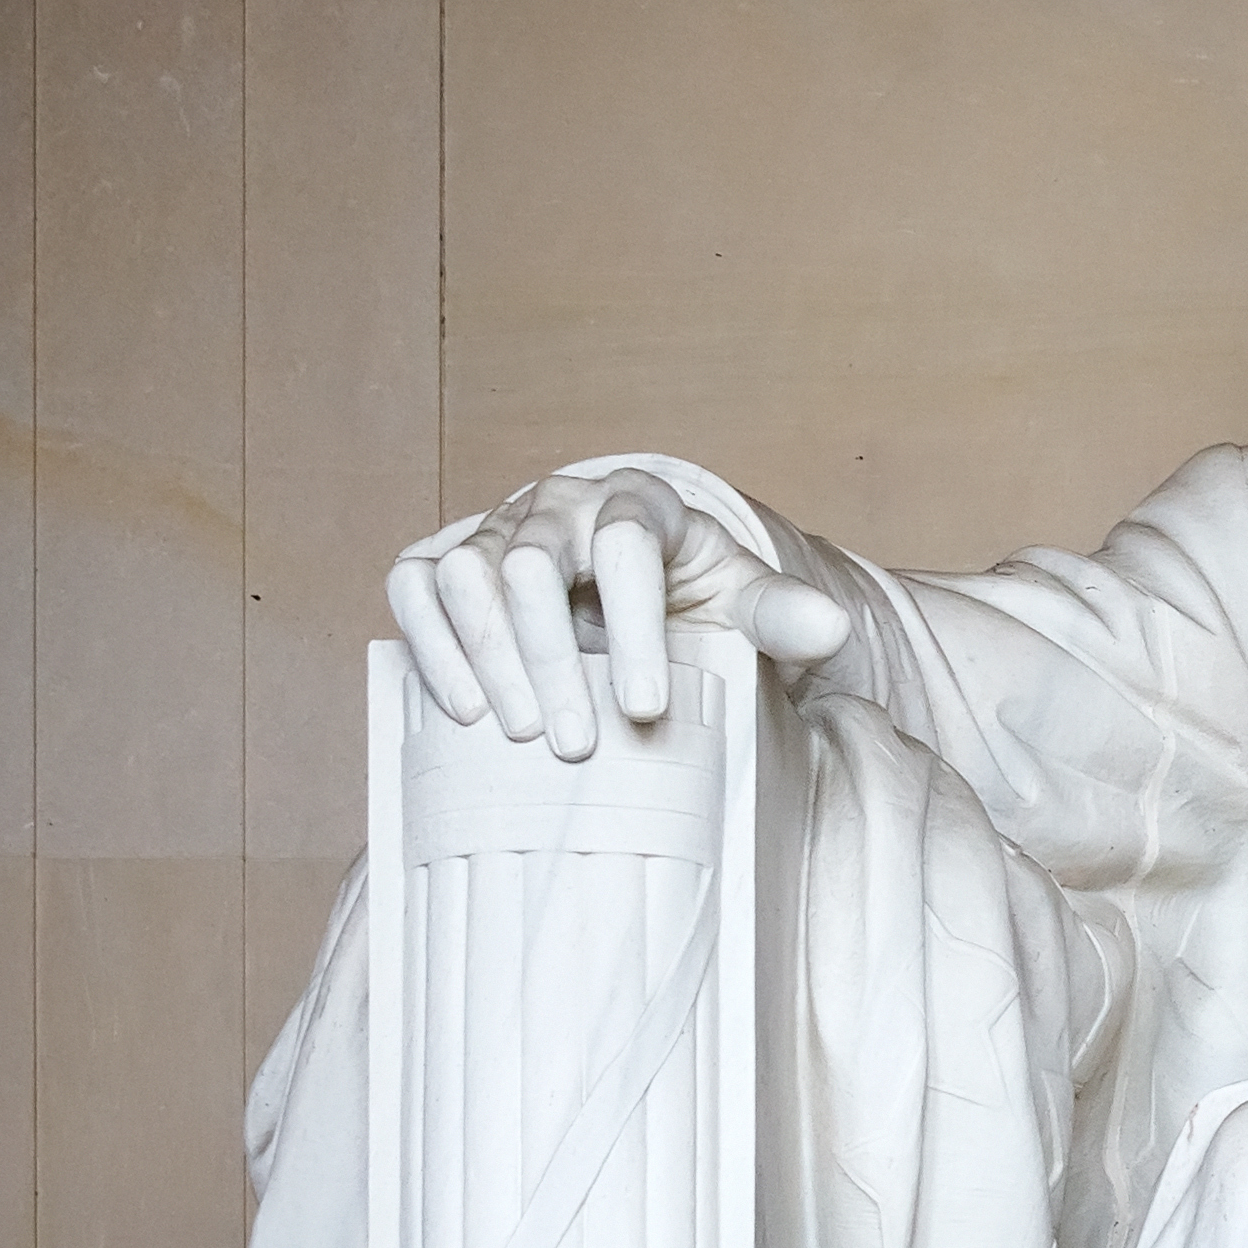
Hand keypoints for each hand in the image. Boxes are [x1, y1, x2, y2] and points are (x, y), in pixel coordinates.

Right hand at [386, 466, 849, 758]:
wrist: (645, 594)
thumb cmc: (697, 599)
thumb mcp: (747, 604)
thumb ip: (784, 613)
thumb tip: (832, 628)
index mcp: (638, 503)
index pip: (624, 544)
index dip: (633, 624)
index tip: (647, 706)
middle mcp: (558, 506)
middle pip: (529, 563)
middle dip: (550, 657)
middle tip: (576, 744)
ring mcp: (496, 530)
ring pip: (464, 574)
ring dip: (488, 657)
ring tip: (523, 733)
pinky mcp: (449, 561)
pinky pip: (415, 585)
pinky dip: (429, 642)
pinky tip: (465, 709)